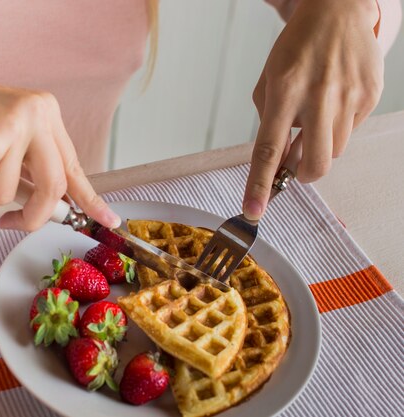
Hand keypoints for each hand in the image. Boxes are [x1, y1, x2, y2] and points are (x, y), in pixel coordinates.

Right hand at [0, 62, 120, 230]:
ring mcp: (12, 125)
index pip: (73, 165)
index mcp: (45, 113)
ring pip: (7, 194)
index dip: (90, 198)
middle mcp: (36, 114)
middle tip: (7, 224)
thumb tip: (53, 208)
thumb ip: (28, 169)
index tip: (108, 221)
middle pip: (52, 188)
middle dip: (31, 217)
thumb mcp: (3, 138)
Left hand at [244, 0, 382, 219]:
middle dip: (304, 176)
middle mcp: (318, 95)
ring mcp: (349, 96)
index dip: (259, 185)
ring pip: (334, 151)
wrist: (338, 11)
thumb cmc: (296, 49)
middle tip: (297, 168)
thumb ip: (269, 121)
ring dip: (320, 147)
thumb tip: (280, 161)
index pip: (268, 149)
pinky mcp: (370, 96)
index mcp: (284, 91)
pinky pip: (351, 132)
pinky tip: (333, 101)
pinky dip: (337, 128)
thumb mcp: (269, 80)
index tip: (252, 211)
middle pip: (315, 164)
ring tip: (315, 117)